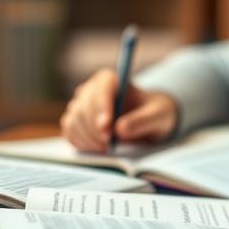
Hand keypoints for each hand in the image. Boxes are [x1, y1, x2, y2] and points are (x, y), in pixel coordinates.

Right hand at [60, 68, 178, 152]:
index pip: (102, 89)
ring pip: (74, 119)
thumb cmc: (154, 113)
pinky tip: (95, 148)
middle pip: (84, 106)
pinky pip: (69, 130)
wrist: (147, 120)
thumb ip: (143, 121)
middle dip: (95, 128)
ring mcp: (80, 103)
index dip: (102, 108)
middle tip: (108, 145)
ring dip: (88, 138)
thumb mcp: (159, 116)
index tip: (108, 129)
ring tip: (105, 148)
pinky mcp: (75, 119)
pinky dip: (80, 141)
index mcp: (111, 79)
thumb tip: (119, 129)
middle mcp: (91, 88)